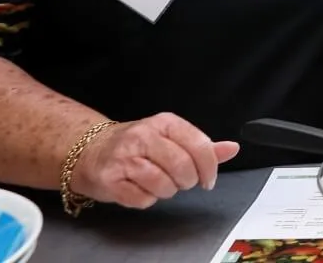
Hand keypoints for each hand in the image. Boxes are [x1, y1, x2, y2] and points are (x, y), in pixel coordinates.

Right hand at [69, 112, 239, 209]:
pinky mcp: (109, 179)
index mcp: (164, 123)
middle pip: (182, 166)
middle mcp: (143, 136)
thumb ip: (202, 145)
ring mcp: (123, 157)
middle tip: (181, 181)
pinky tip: (140, 188)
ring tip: (158, 183)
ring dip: (166, 191)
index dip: (209, 167)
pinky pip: (142, 199)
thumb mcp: (171, 138)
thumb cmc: (137, 146)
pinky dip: (146, 199)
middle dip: (187, 181)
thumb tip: (232, 148)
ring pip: (163, 184)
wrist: (90, 151)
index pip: (199, 145)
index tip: (209, 179)